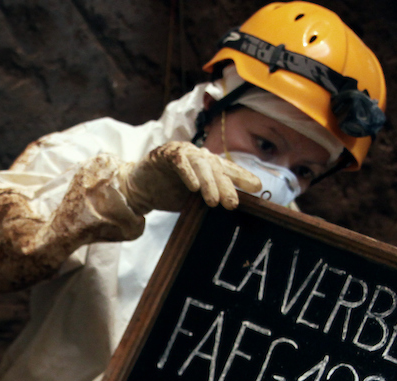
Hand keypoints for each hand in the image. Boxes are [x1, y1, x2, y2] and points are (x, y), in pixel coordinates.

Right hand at [116, 141, 261, 214]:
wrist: (138, 188)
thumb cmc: (168, 193)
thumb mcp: (193, 199)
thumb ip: (210, 199)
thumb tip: (231, 211)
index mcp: (208, 166)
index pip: (229, 170)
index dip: (243, 177)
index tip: (257, 187)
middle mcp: (199, 156)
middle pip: (217, 168)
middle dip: (226, 185)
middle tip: (232, 204)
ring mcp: (183, 153)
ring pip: (202, 164)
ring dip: (209, 182)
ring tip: (213, 201)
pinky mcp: (165, 154)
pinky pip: (180, 161)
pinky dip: (188, 173)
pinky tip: (194, 186)